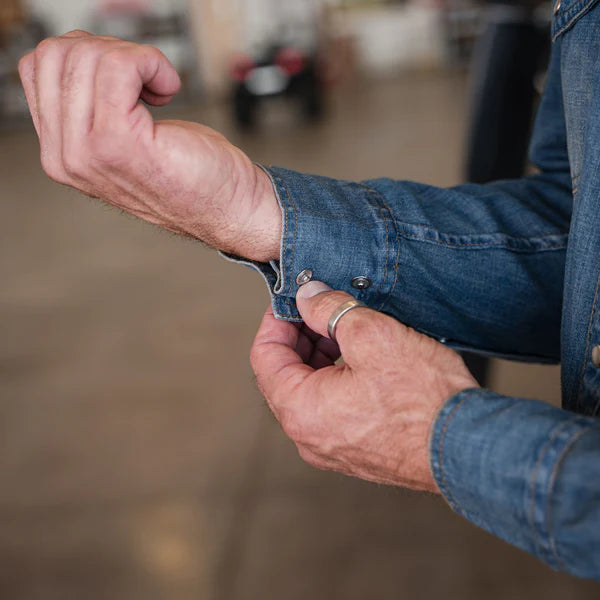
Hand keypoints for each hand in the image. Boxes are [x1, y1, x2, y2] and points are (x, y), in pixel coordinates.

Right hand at [18, 31, 280, 261]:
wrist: (228, 208)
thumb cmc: (188, 174)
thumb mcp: (123, 139)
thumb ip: (90, 109)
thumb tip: (81, 55)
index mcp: (60, 154)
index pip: (39, 67)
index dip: (90, 57)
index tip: (128, 81)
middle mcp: (66, 158)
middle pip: (58, 56)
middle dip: (110, 51)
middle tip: (145, 81)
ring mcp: (88, 152)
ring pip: (87, 56)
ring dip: (135, 59)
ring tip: (158, 90)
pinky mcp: (120, 142)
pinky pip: (119, 66)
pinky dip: (151, 63)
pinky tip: (168, 89)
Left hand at [251, 281, 477, 491]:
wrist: (467, 447)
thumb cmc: (424, 400)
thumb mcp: (373, 335)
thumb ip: (329, 310)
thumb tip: (307, 295)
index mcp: (301, 410)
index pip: (264, 356)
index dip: (275, 320)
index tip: (292, 299)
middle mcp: (309, 436)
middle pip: (285, 374)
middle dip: (301, 335)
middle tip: (322, 307)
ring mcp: (331, 446)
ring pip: (310, 389)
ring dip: (321, 354)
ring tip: (348, 327)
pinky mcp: (355, 449)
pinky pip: (331, 406)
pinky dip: (337, 376)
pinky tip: (363, 356)